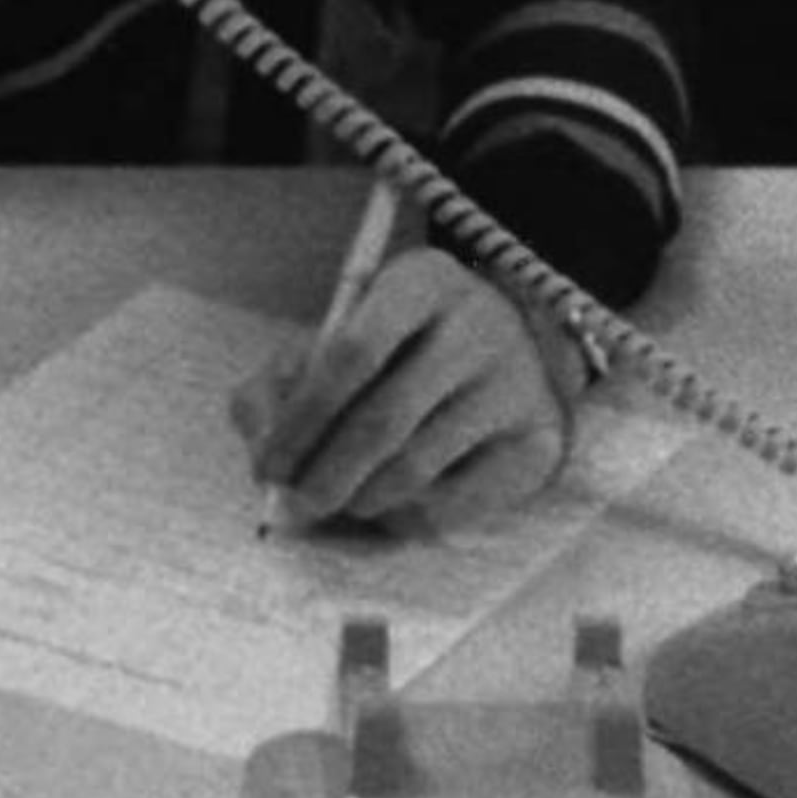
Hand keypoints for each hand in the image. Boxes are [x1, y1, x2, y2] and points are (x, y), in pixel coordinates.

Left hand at [236, 231, 579, 534]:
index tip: (268, 466)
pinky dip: (403, 516)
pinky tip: (386, 502)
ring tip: (338, 499)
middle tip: (295, 505)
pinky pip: (453, 504)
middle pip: (383, 419)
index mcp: (421, 281)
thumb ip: (277, 383)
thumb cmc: (401, 348)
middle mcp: (478, 325)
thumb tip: (260, 443)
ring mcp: (514, 384)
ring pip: (415, 467)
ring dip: (359, 498)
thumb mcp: (336, 339)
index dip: (301, 418)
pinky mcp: (536, 441)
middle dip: (324, 474)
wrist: (510, 352)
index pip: (352, 351)